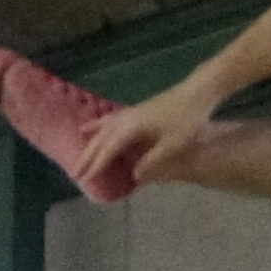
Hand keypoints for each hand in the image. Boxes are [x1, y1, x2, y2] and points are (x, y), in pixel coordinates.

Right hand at [82, 72, 222, 196]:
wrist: (196, 92)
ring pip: (103, 129)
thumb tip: (133, 177)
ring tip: (79, 154)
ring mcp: (129, 112)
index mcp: (131, 128)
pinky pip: (109, 120)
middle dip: (88, 158)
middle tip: (75, 173)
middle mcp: (125, 119)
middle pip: (101, 140)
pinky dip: (98, 125)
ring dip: (90, 143)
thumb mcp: (173, 145)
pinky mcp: (135, 110)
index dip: (96, 166)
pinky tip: (95, 125)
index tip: (83, 179)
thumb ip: (152, 161)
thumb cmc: (187, 118)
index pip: (108, 151)